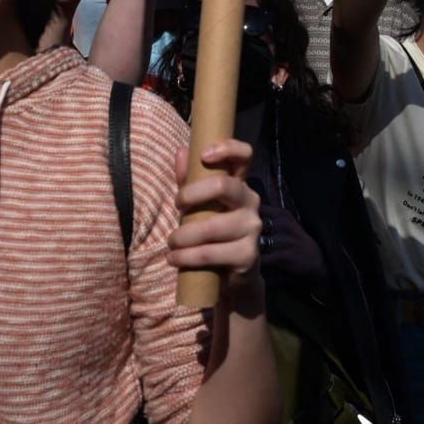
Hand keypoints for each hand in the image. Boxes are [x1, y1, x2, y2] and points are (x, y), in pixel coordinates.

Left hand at [169, 137, 262, 284]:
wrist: (231, 275)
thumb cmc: (211, 232)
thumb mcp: (199, 204)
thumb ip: (190, 179)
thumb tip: (182, 152)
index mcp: (240, 184)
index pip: (245, 155)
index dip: (228, 148)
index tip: (204, 155)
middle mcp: (251, 202)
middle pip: (224, 186)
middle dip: (191, 194)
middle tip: (176, 205)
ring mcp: (252, 228)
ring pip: (211, 226)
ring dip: (182, 236)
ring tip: (171, 243)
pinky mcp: (248, 255)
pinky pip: (210, 253)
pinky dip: (186, 257)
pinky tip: (174, 259)